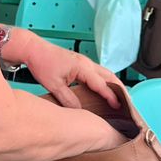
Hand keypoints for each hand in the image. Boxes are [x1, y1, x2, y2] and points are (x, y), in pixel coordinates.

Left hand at [6, 30, 121, 107]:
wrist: (33, 49)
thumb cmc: (42, 62)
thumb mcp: (54, 85)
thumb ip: (68, 99)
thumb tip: (79, 111)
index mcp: (82, 67)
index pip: (102, 85)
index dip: (111, 97)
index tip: (119, 107)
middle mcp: (86, 63)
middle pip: (110, 76)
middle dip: (120, 90)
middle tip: (127, 103)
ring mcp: (84, 61)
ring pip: (106, 73)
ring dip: (114, 84)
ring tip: (120, 97)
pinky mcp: (80, 63)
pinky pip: (98, 72)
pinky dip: (105, 81)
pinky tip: (104, 89)